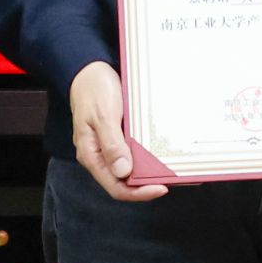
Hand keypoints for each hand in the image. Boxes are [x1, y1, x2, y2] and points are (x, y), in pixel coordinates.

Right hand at [66, 65, 165, 202]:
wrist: (89, 69)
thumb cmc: (93, 90)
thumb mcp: (103, 116)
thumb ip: (112, 145)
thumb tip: (123, 172)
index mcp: (92, 155)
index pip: (116, 187)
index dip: (138, 193)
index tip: (160, 187)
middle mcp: (100, 156)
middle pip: (124, 183)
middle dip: (147, 185)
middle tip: (172, 179)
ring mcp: (109, 148)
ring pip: (130, 170)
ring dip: (148, 172)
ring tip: (169, 170)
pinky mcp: (118, 138)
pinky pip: (133, 154)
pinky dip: (147, 157)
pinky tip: (160, 154)